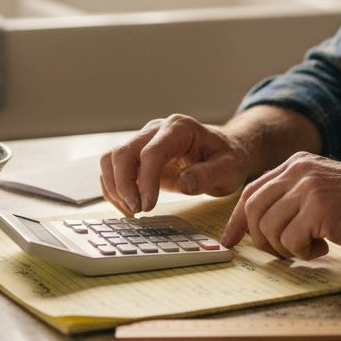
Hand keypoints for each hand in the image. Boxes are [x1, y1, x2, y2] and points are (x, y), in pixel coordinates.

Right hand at [99, 114, 253, 216]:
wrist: (225, 152)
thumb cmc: (227, 158)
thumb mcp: (229, 168)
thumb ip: (208, 175)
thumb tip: (184, 184)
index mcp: (179, 128)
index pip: (152, 152)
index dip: (146, 180)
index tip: (148, 206)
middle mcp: (156, 130)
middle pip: (123, 152)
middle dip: (123, 185)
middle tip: (137, 211)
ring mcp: (143, 141)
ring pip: (111, 159)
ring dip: (115, 187)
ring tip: (132, 212)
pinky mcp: (137, 156)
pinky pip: (113, 170)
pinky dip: (114, 189)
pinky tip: (128, 207)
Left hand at [221, 153, 340, 260]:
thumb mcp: (323, 188)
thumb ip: (294, 197)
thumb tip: (260, 224)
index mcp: (297, 164)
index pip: (252, 191)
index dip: (238, 219)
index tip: (230, 240)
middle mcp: (299, 171)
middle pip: (254, 210)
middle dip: (261, 239)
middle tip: (283, 252)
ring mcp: (309, 188)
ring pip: (269, 228)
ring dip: (286, 248)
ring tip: (310, 248)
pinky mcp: (319, 210)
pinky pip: (291, 241)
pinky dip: (302, 253)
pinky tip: (323, 248)